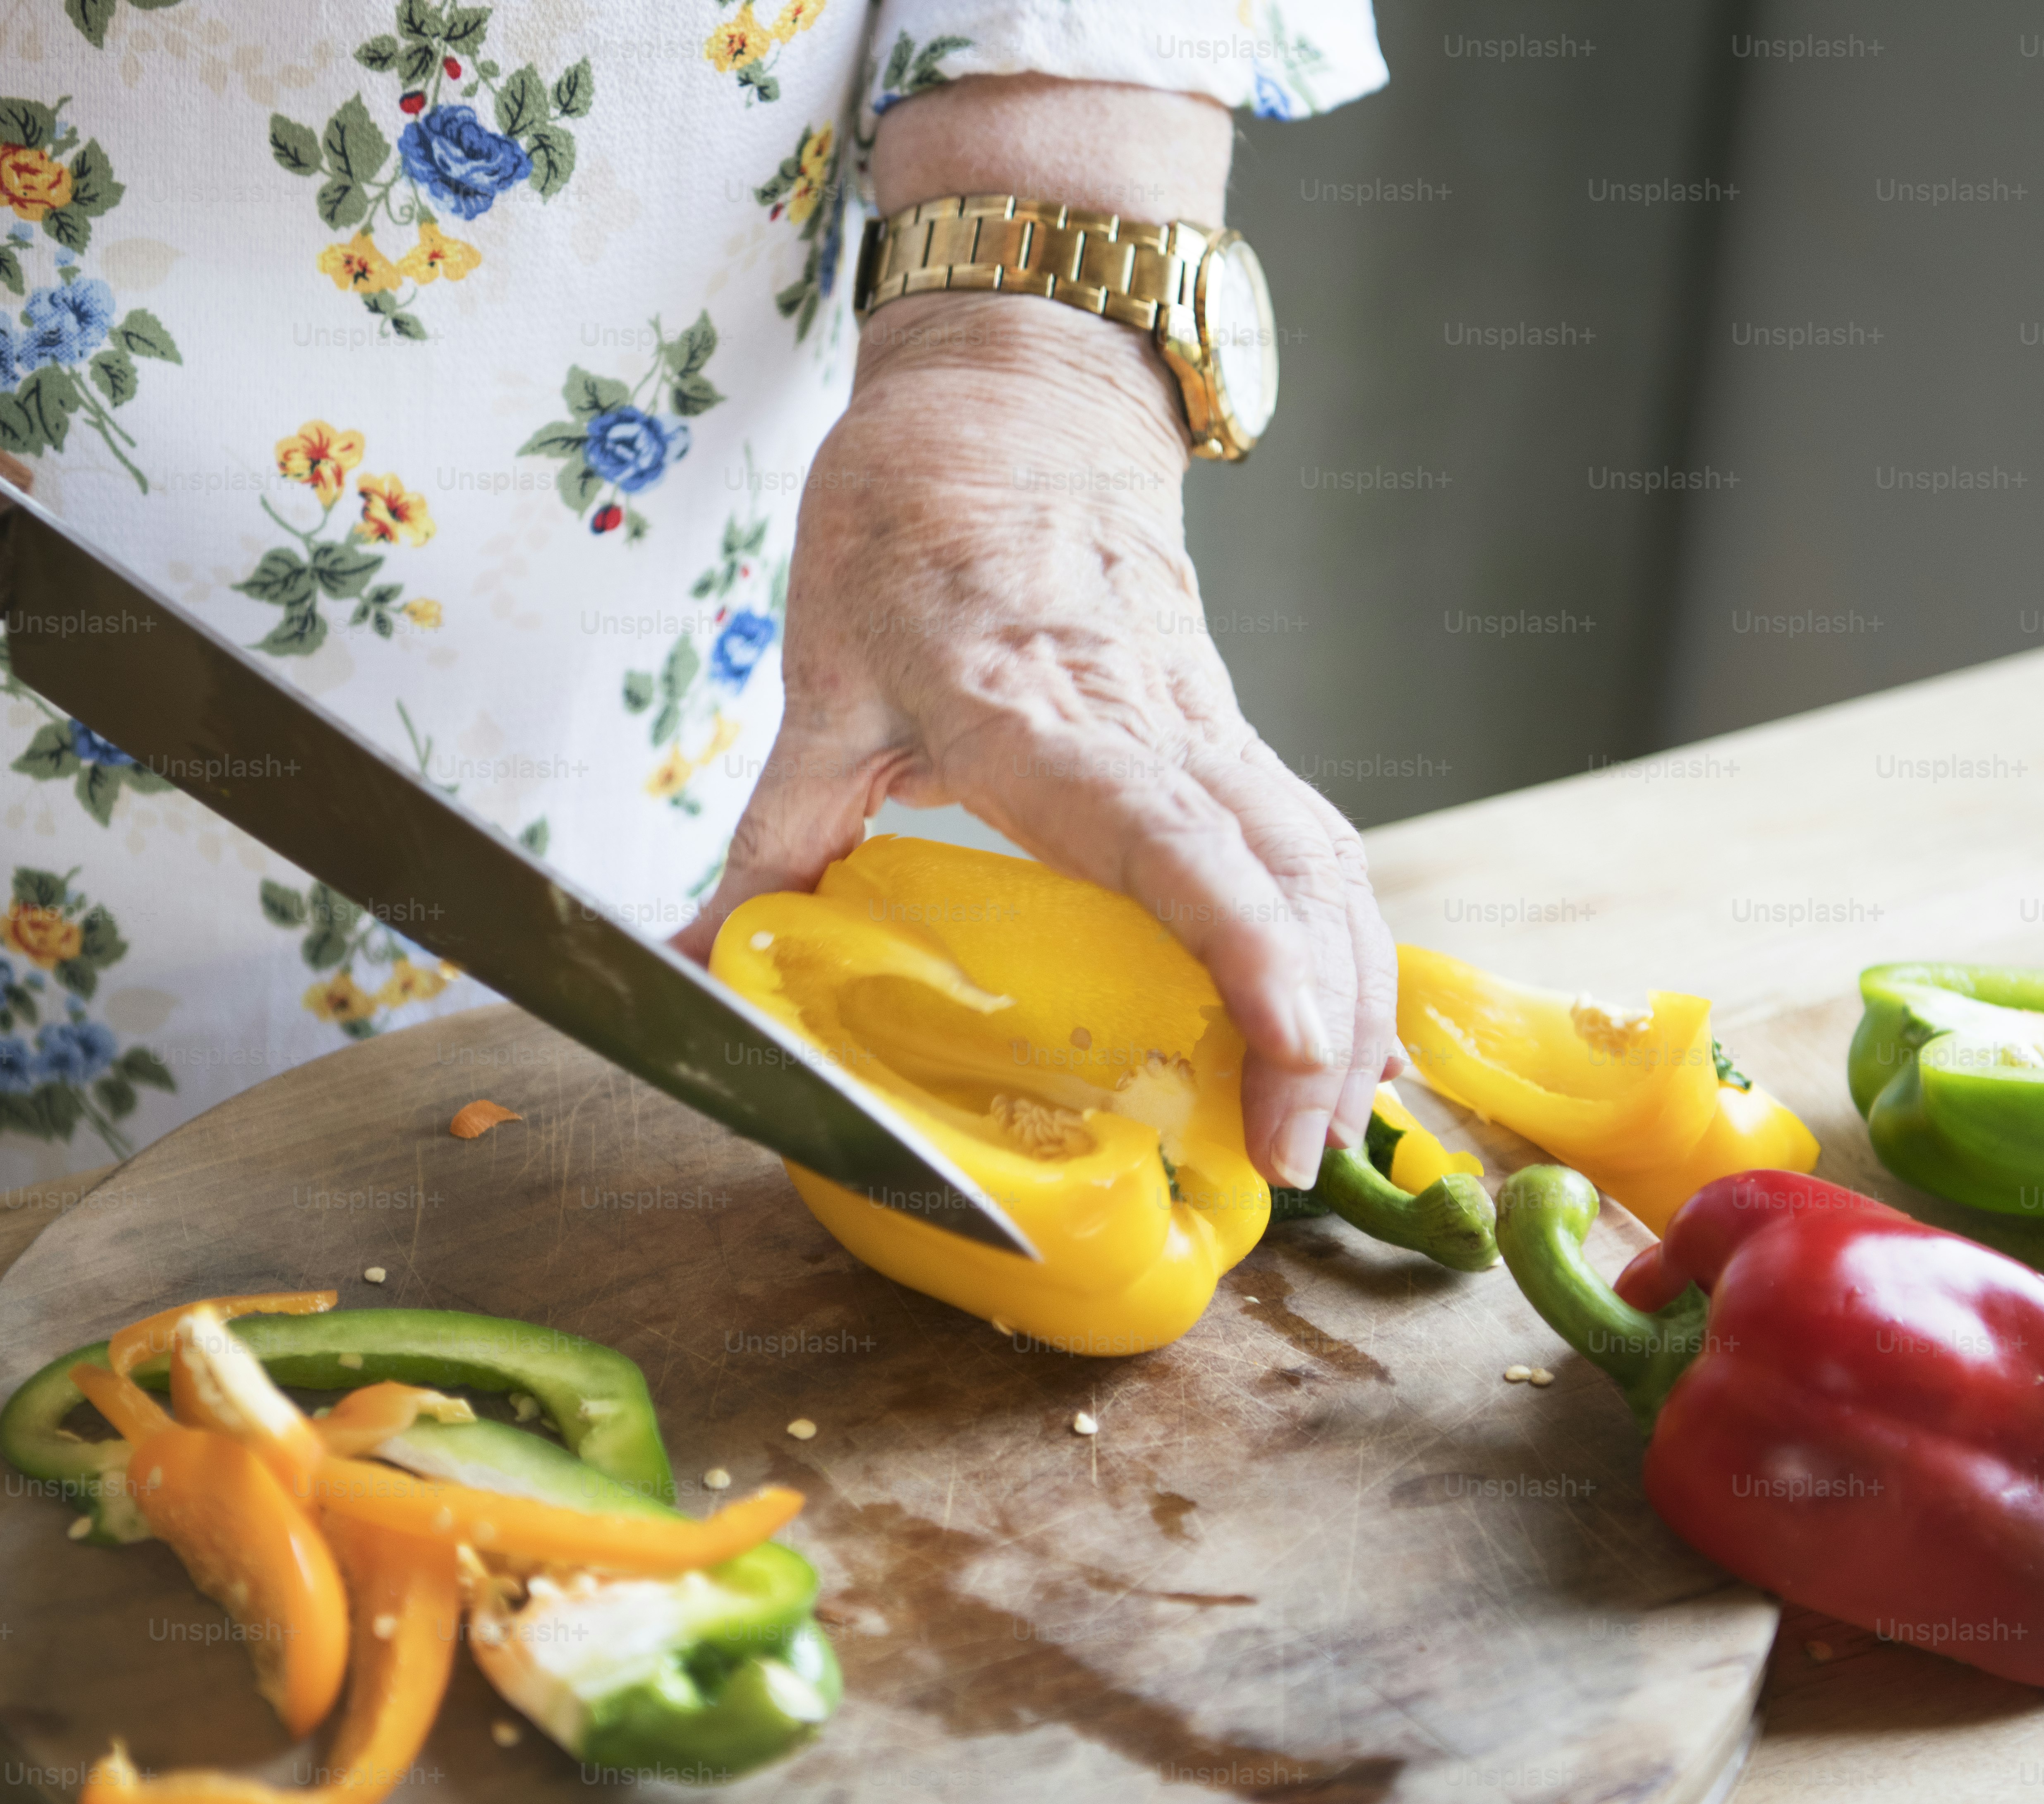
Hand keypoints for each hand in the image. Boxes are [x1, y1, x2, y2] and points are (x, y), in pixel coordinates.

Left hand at [676, 291, 1393, 1188]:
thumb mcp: (823, 675)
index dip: (1245, 946)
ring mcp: (1209, 725)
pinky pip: (1315, 847)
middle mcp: (1152, 722)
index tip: (1287, 1047)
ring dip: (1350, 995)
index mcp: (1039, 710)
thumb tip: (693, 961)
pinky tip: (1344, 1035)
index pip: (1175, 838)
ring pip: (1324, 863)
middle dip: (1317, 1023)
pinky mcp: (1233, 735)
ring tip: (1323, 1128)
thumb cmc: (911, 522)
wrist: (1013, 402)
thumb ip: (774, 830)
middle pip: (1288, 872)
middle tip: (1289, 1160)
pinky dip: (1343, 946)